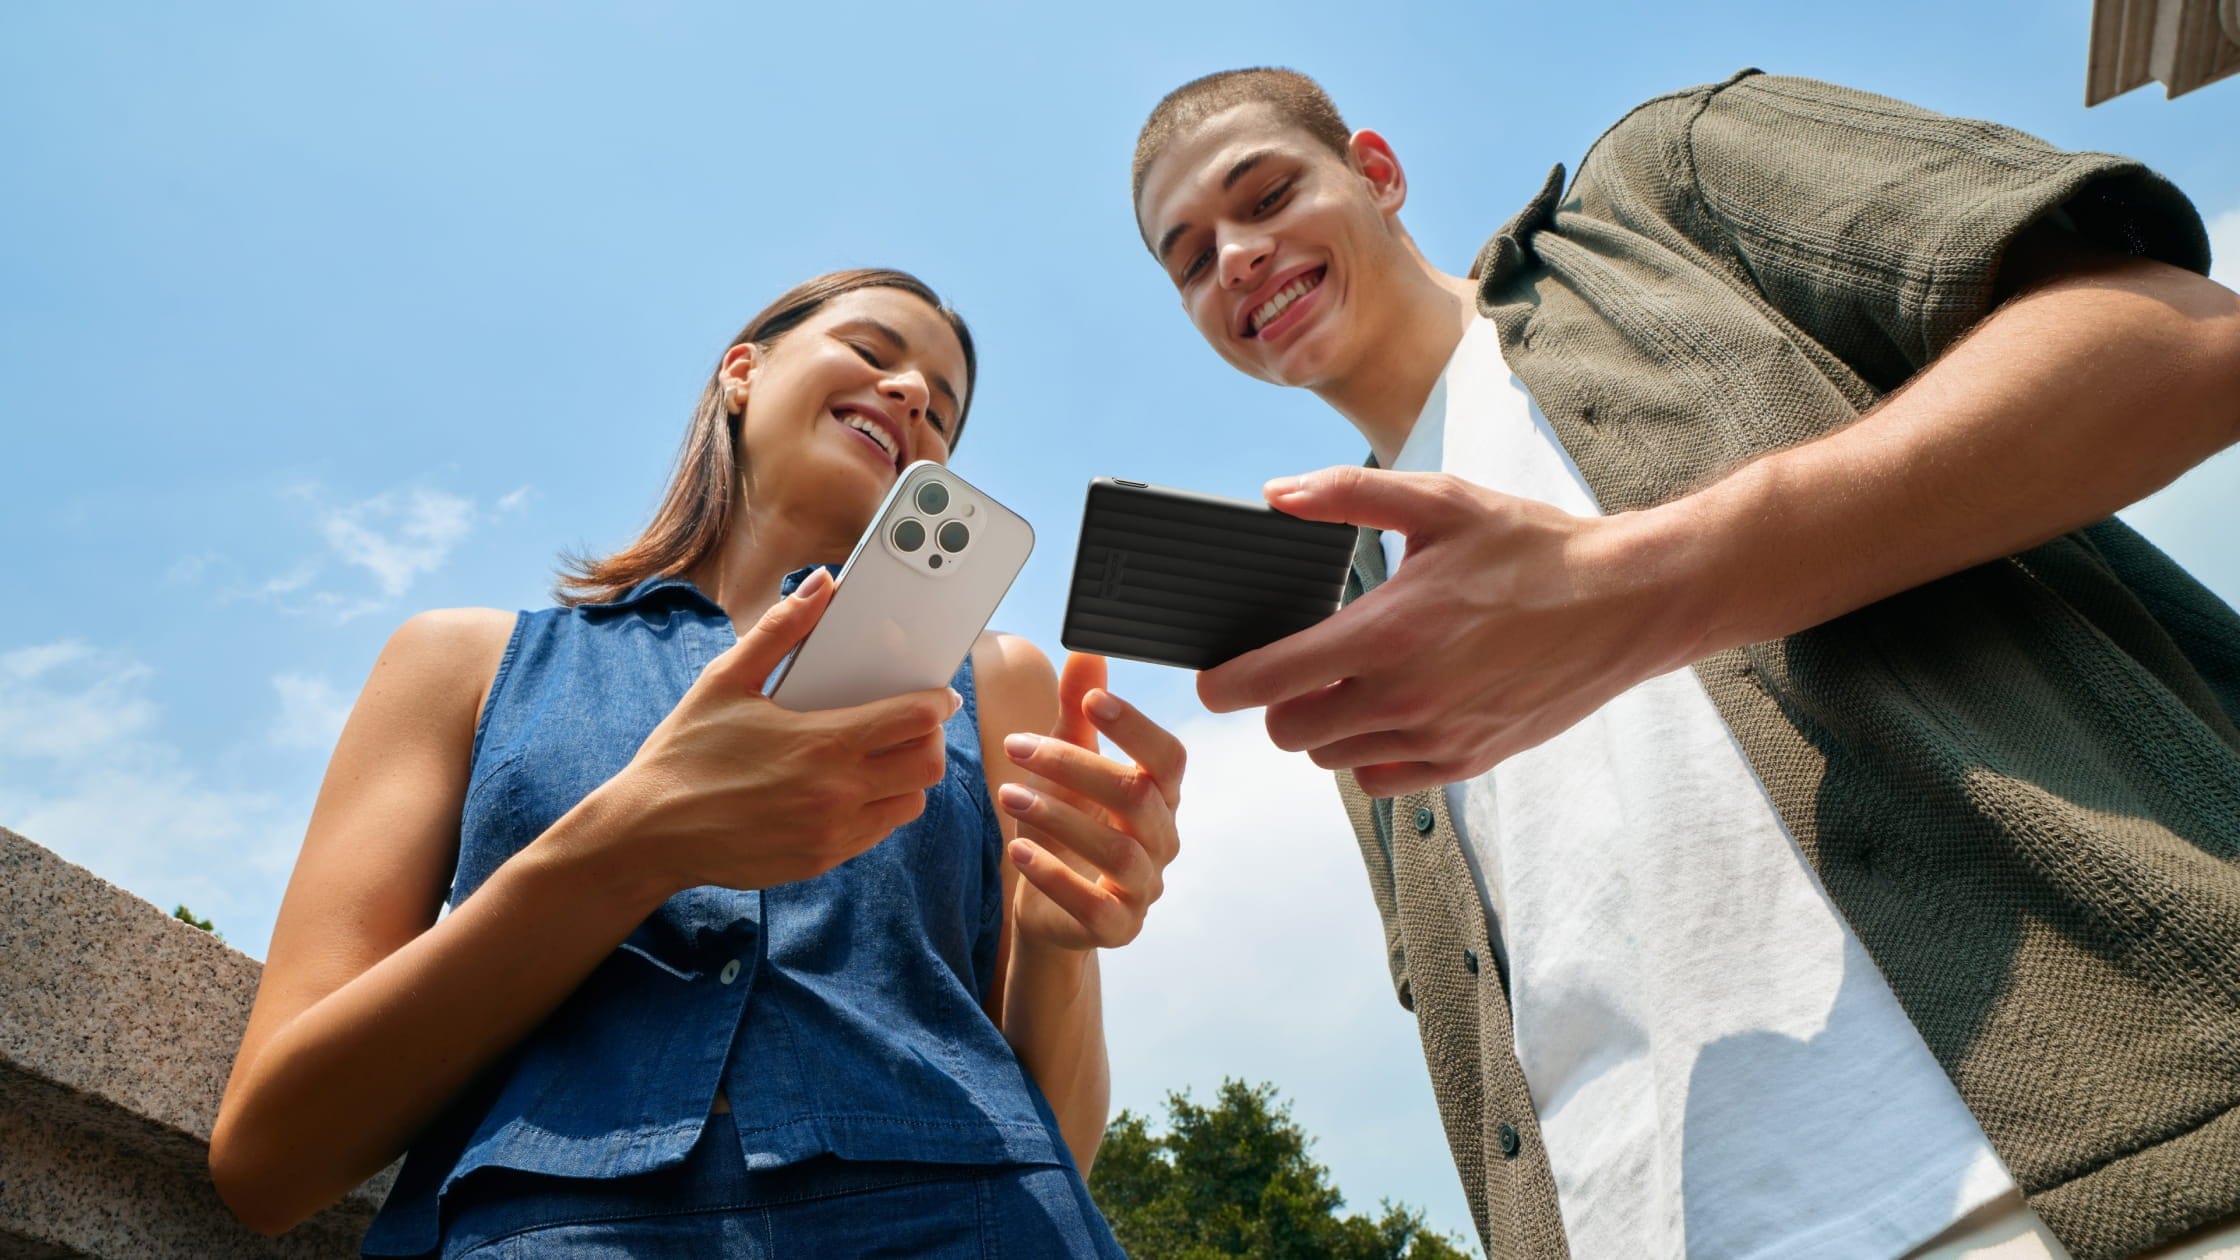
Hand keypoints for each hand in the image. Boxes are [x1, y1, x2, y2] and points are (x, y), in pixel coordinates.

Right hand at [604, 568, 960, 896]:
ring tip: (883, 757)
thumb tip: (822, 584)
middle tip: (913, 725)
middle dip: (930, 740)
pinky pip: (877, 833)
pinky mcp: (820, 861)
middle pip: (927, 766)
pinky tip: (851, 789)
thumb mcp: (725, 680)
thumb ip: (780, 630)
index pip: (914, 720)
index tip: (939, 694)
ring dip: (908, 778)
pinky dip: (878, 809)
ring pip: (909, 804)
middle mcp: (837, 792)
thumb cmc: (684, 752)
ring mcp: (832, 833)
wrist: (648, 833)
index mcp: (822, 742)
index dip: (936, 702)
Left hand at [997, 654, 1184, 951]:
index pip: (1168, 757)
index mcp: (1160, 795)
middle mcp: (1162, 839)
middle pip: (1137, 797)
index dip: (1136, 727)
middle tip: (1015, 746)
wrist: (1050, 908)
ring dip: (1058, 817)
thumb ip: (1078, 714)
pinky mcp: (1118, 927)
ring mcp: (1144, 887)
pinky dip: (1054, 875)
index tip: (1092, 700)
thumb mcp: (1068, 767)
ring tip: (1008, 795)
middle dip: (1074, 767)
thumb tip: (1088, 650)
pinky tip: (1018, 851)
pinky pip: (1094, 904)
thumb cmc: (1067, 827)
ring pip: (1117, 850)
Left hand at [1196, 466, 1693, 796]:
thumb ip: (1347, 494)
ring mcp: (1439, 738)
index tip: (1214, 677)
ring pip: (1333, 761)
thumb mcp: (1439, 502)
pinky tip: (1390, 711)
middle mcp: (1407, 697)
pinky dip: (1370, 754)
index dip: (1224, 684)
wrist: (1626, 602)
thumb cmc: (1532, 547)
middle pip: (1290, 733)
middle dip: (1278, 702)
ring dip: (1325, 728)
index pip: (1268, 682)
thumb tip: (1274, 496)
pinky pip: (1384, 782)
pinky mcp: (1468, 762)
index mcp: (1387, 633)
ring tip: (1350, 683)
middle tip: (1296, 667)